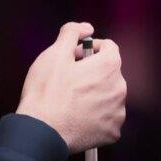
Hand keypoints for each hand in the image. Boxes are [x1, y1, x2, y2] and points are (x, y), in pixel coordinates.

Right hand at [16, 22, 126, 153]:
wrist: (41, 132)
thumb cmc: (46, 93)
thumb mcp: (54, 53)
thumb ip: (72, 32)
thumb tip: (86, 28)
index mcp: (108, 66)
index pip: (108, 47)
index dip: (89, 49)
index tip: (74, 58)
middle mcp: (119, 88)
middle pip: (109, 72)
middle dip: (91, 72)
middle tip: (68, 79)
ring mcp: (117, 112)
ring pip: (108, 95)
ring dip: (95, 94)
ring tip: (71, 100)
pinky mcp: (112, 132)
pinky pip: (107, 118)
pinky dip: (95, 116)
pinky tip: (77, 116)